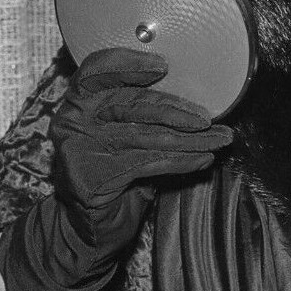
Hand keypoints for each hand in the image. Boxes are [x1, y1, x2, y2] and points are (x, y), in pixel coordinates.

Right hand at [0, 47, 232, 290]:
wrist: (90, 226)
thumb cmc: (115, 171)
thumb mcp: (127, 135)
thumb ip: (145, 113)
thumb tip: (199, 101)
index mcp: (78, 100)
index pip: (95, 69)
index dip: (128, 64)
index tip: (162, 66)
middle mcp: (72, 120)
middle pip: (130, 105)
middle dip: (178, 111)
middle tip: (211, 119)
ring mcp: (78, 149)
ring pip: (144, 136)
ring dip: (188, 139)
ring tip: (219, 141)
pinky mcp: (91, 177)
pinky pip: (146, 163)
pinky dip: (179, 161)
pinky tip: (202, 160)